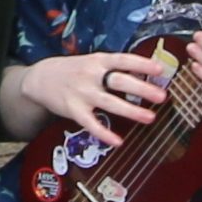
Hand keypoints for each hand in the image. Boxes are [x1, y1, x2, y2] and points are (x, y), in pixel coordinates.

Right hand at [24, 50, 171, 145]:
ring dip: (131, 111)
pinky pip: (91, 123)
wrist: (39, 78)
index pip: (123, 60)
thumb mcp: (92, 62)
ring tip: (150, 118)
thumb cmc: (73, 70)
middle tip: (162, 96)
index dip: (142, 63)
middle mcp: (91, 75)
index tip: (160, 69)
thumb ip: (113, 68)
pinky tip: (118, 142)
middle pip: (119, 81)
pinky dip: (104, 133)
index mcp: (98, 60)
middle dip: (142, 88)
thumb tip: (143, 73)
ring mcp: (82, 93)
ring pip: (110, 103)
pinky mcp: (73, 110)